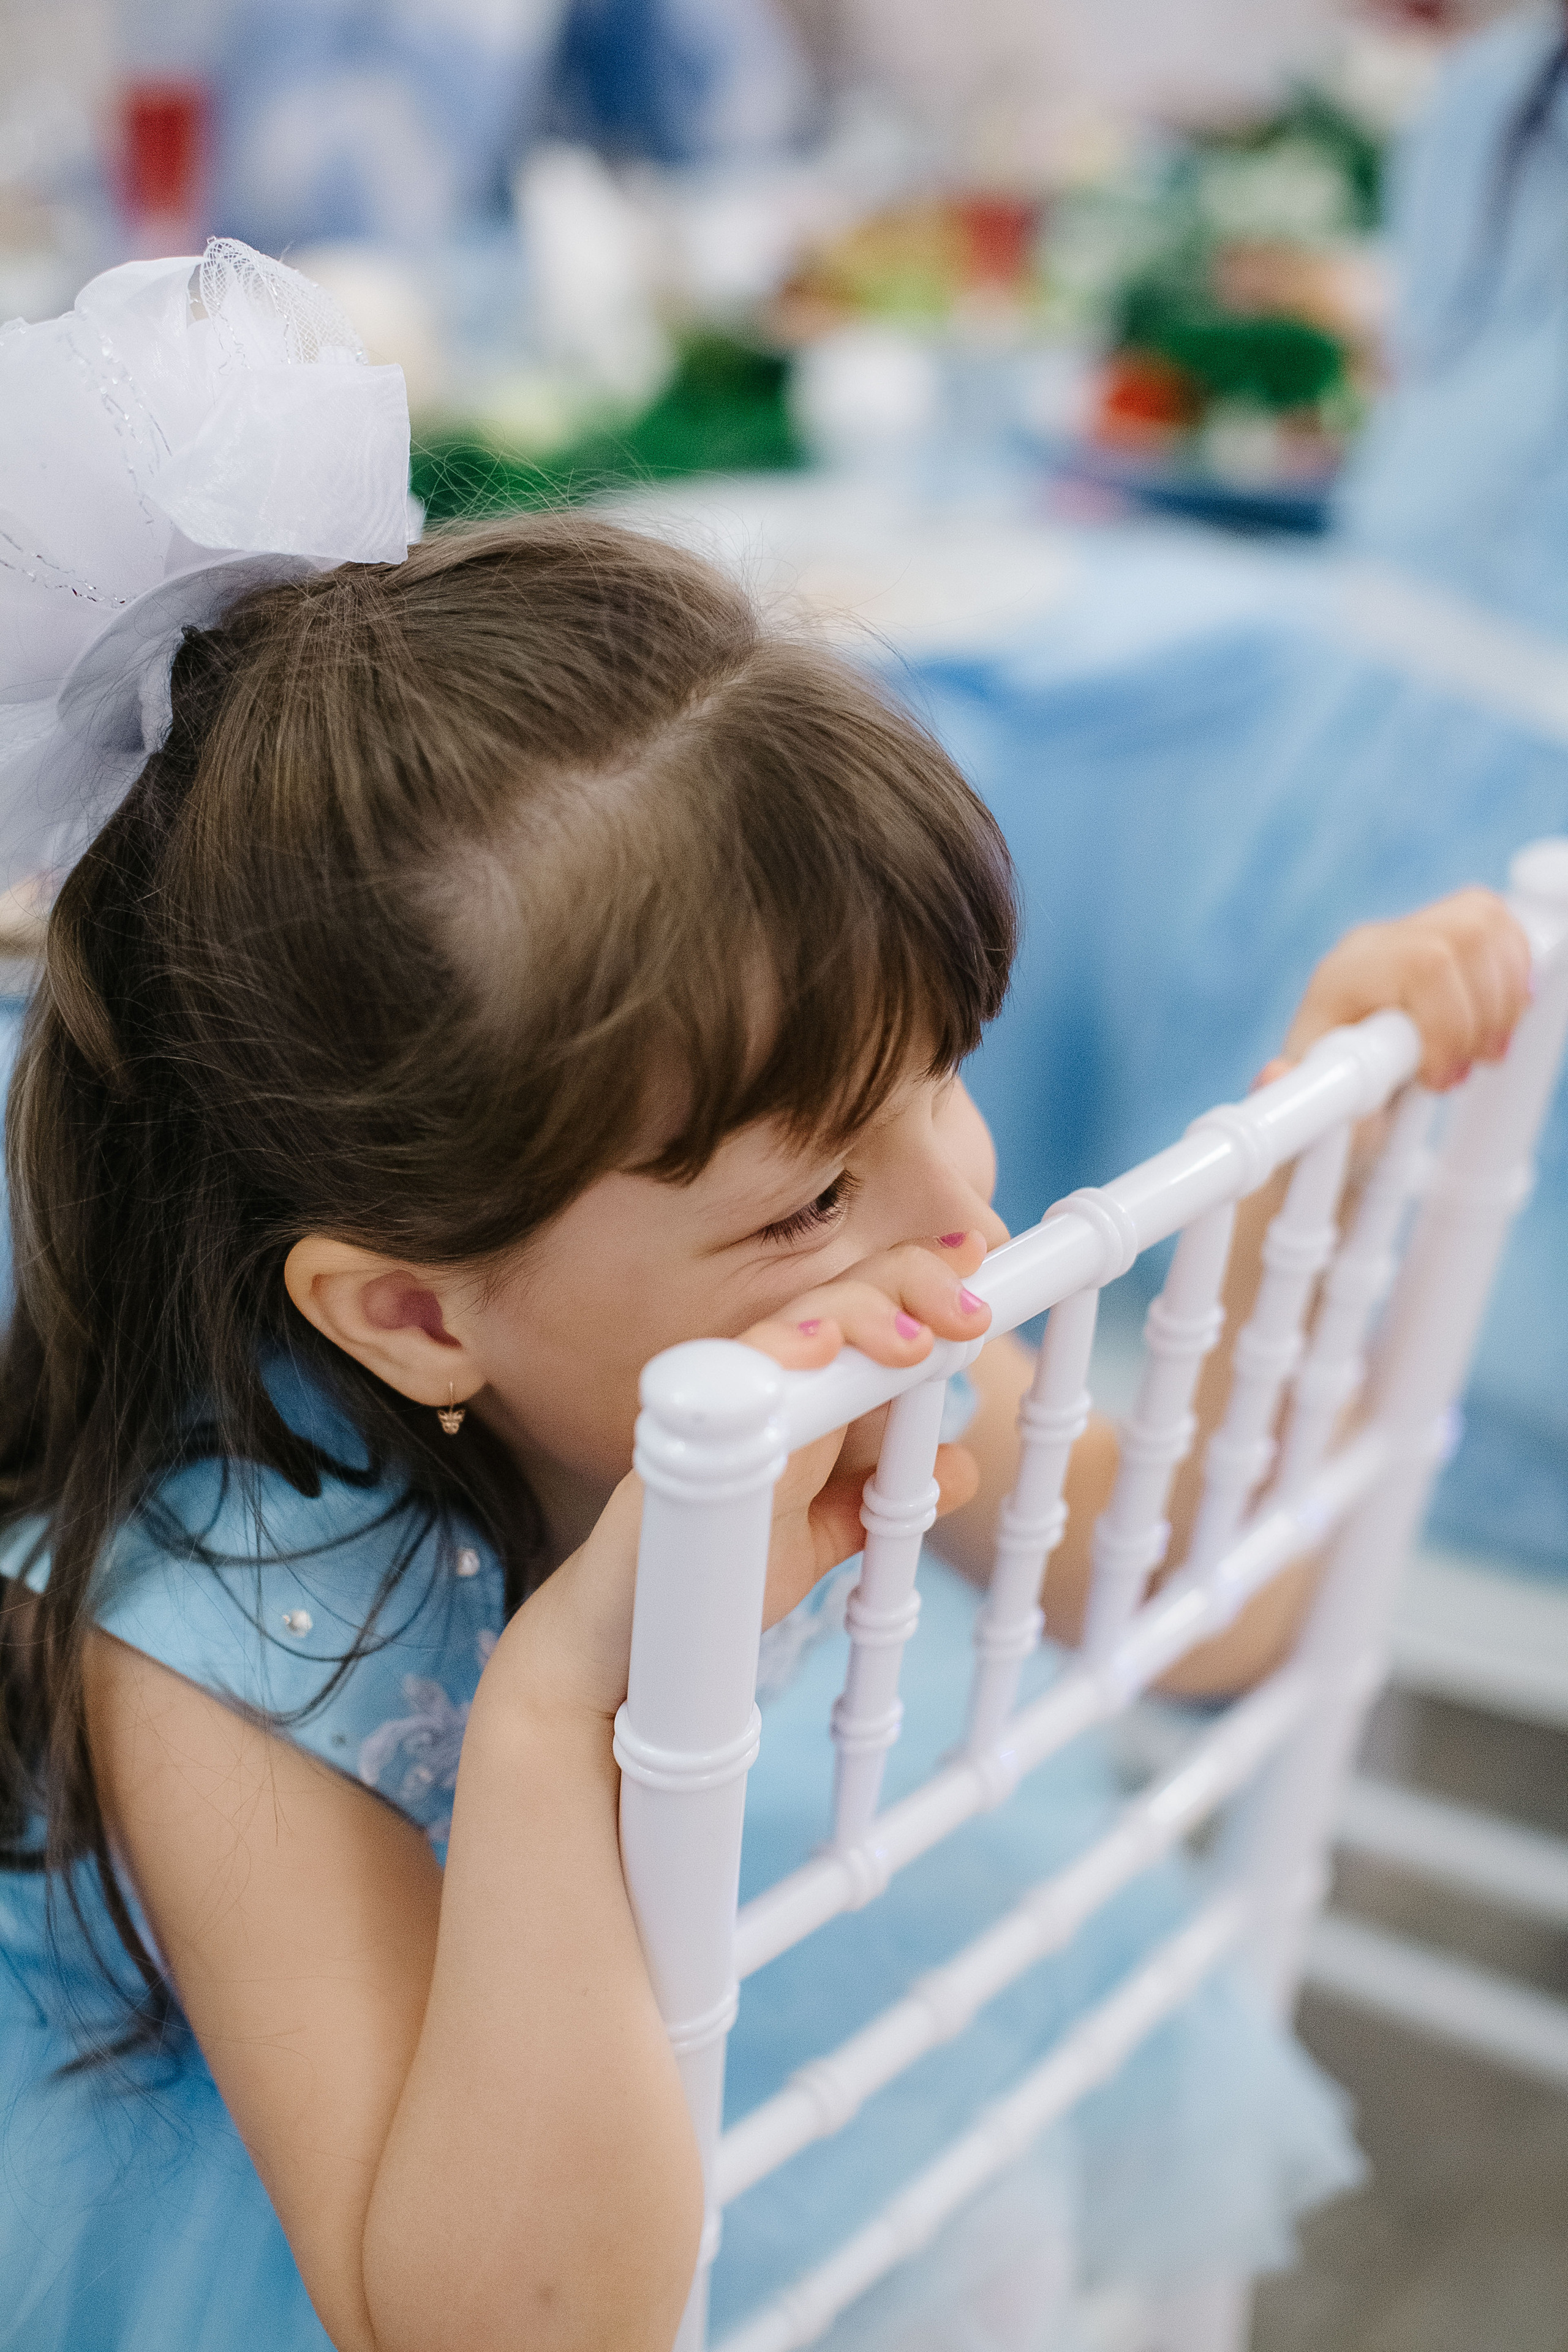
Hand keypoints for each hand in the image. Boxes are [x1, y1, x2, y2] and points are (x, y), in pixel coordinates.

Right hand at [501, 1233, 992, 1722]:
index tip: (975, 1265)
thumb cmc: (713, 1578)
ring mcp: (720, 1403)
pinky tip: (818, 1346)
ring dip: (859, 1316)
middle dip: (908, 1285)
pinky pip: (727, 1379)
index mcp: (798, 1395)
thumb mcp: (818, 1537)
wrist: (626, 1642)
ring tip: (914, 1342)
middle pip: (835, 1299)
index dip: (915, 1283)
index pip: (859, 1314)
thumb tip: (958, 1468)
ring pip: (792, 1323)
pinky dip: (776, 1355)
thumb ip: (877, 1499)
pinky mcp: (680, 1436)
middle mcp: (760, 1384)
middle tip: (970, 1312)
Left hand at [1262, 887, 1532, 1093]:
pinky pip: (1499, 927)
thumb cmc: (1331, 1109)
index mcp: (1342, 977)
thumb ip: (1304, 1101)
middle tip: (1469, 1068)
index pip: (1424, 965)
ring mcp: (1412, 934)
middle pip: (1464, 936)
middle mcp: (1375, 945)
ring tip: (1483, 1052)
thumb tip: (1271, 1076)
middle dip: (1482, 1012)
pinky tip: (1498, 1023)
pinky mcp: (1445, 936)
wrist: (1340, 1095)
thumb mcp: (1318, 1115)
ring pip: (1486, 924)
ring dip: (1503, 997)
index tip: (1441, 1080)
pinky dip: (1514, 977)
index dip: (1449, 1025)